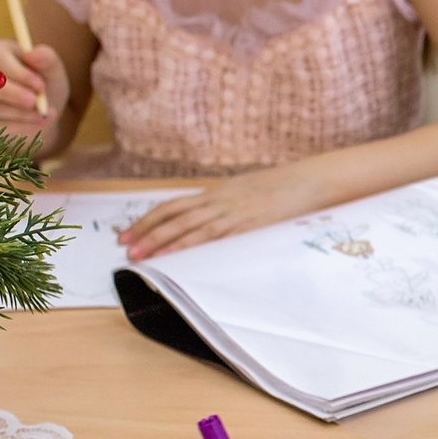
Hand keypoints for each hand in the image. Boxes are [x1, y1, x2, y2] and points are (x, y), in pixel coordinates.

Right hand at [0, 39, 63, 138]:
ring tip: (42, 114)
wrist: (43, 111)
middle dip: (11, 93)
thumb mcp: (52, 70)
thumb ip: (46, 58)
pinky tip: (38, 125)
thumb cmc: (45, 83)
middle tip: (34, 102)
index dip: (18, 72)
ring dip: (17, 113)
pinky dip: (18, 127)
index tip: (40, 85)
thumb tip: (32, 53)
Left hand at [120, 163, 331, 258]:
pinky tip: (176, 257)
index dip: (148, 220)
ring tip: (141, 257)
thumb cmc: (287, 190)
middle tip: (125, 249)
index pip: (174, 206)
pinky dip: (190, 247)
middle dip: (146, 233)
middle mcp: (219, 201)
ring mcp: (232, 212)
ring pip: (187, 227)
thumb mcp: (251, 194)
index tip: (129, 233)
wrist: (312, 181)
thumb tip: (216, 220)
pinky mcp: (246, 225)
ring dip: (161, 242)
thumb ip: (232, 206)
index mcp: (218, 193)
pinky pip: (212, 237)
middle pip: (173, 216)